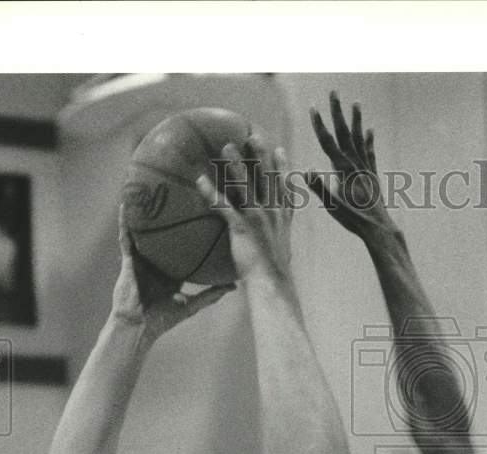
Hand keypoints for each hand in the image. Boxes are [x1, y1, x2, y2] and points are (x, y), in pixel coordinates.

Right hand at [109, 205, 234, 343]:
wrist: (139, 327)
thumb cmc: (162, 319)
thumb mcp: (191, 305)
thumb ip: (211, 294)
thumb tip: (232, 286)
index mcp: (170, 271)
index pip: (183, 248)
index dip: (191, 234)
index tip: (204, 217)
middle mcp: (156, 262)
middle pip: (164, 234)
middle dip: (168, 216)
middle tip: (180, 193)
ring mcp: (141, 260)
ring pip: (144, 231)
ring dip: (145, 212)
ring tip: (150, 189)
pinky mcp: (128, 260)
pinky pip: (126, 237)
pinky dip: (125, 221)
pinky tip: (126, 204)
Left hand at [196, 135, 294, 289]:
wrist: (272, 285)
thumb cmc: (273, 276)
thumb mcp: (279, 256)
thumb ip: (273, 244)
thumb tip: (266, 246)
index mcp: (283, 220)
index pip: (286, 189)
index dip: (284, 169)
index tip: (280, 151)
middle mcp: (273, 214)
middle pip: (268, 178)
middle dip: (261, 156)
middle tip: (254, 136)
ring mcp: (259, 218)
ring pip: (247, 185)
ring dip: (236, 164)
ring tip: (226, 147)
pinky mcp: (243, 227)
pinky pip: (224, 205)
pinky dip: (211, 192)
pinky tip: (200, 181)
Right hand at [307, 92, 397, 243]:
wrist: (379, 229)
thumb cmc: (355, 220)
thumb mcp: (333, 207)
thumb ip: (320, 188)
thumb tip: (305, 172)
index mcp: (344, 170)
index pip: (328, 142)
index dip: (319, 125)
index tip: (313, 108)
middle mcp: (356, 164)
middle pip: (344, 133)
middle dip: (337, 112)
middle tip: (333, 92)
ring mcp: (366, 168)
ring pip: (359, 138)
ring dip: (355, 120)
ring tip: (355, 102)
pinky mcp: (372, 175)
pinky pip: (370, 152)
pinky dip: (369, 140)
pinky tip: (370, 130)